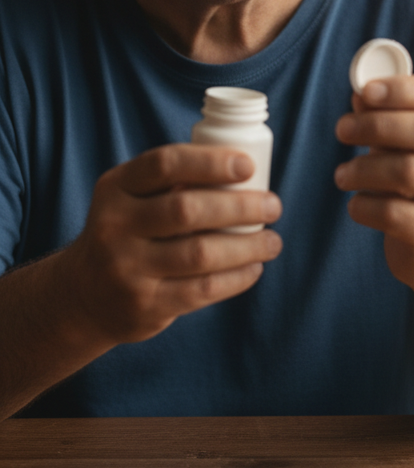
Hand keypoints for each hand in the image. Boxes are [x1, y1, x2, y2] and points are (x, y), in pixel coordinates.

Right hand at [62, 144, 282, 345]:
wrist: (84, 294)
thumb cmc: (131, 230)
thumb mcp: (133, 197)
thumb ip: (176, 181)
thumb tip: (248, 168)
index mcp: (116, 187)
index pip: (165, 164)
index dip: (210, 162)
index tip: (249, 165)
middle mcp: (114, 226)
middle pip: (187, 209)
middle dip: (241, 206)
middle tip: (274, 205)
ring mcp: (125, 269)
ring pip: (200, 253)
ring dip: (248, 246)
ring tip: (273, 241)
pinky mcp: (142, 306)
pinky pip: (202, 289)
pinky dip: (237, 277)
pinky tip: (254, 267)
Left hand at [334, 75, 413, 292]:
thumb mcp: (412, 147)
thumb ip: (389, 120)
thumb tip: (360, 96)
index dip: (402, 89)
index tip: (365, 91)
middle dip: (377, 125)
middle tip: (342, 130)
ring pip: (409, 172)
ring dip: (364, 169)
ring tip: (343, 175)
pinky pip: (395, 214)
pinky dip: (365, 206)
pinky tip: (356, 204)